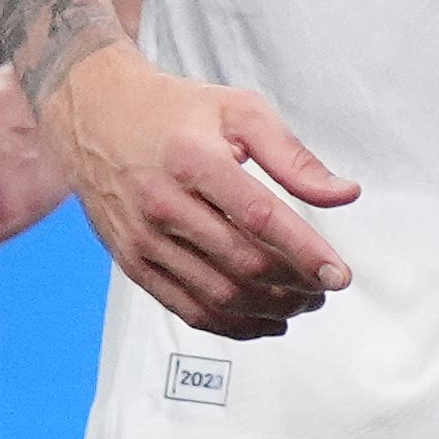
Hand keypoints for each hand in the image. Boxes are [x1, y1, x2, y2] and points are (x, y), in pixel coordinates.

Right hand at [41, 43, 356, 342]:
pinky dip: (232, 326)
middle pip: (242, 264)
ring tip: (301, 304)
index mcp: (193, 159)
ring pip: (217, 296)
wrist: (93, 112)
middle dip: (294, 286)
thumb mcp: (238, 111)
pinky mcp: (132, 262)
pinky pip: (187, 310)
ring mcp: (143, 238)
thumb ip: (293, 156)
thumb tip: (345, 195)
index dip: (305, 252)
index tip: (339, 275)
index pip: (260, 218)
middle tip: (324, 289)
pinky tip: (264, 321)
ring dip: (269, 311)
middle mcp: (162, 203)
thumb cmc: (174, 111)